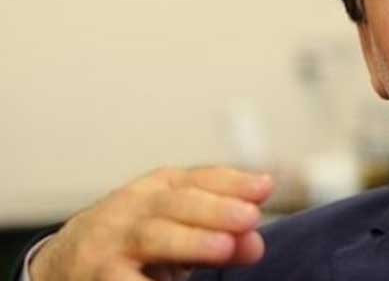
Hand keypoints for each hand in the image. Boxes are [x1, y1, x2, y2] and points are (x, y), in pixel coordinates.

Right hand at [29, 166, 273, 280]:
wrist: (61, 262)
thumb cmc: (133, 243)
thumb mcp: (175, 230)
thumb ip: (218, 234)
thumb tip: (255, 243)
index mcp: (156, 189)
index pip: (198, 179)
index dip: (232, 182)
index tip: (265, 187)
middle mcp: (132, 208)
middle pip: (176, 203)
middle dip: (215, 209)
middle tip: (250, 217)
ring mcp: (111, 243)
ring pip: (152, 236)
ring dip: (190, 241)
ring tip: (224, 247)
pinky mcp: (97, 277)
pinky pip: (126, 280)